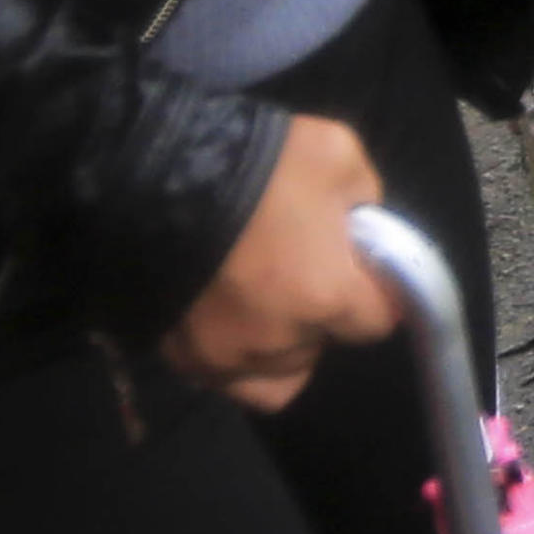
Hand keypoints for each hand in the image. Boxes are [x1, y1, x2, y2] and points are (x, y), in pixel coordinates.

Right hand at [163, 115, 396, 409]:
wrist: (154, 171)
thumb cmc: (255, 161)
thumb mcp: (336, 153)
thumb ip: (366, 200)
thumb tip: (365, 229)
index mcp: (328, 296)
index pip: (379, 320)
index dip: (375, 291)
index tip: (359, 267)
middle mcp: (281, 341)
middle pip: (322, 343)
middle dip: (322, 311)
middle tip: (300, 266)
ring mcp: (227, 356)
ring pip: (277, 368)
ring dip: (281, 339)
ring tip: (262, 294)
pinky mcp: (182, 358)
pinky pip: (227, 380)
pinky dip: (239, 361)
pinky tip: (234, 323)